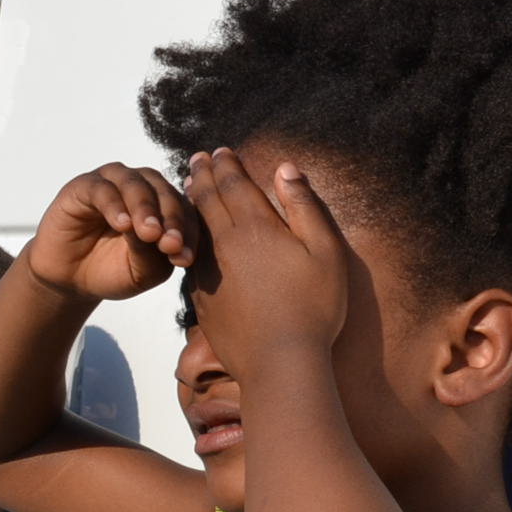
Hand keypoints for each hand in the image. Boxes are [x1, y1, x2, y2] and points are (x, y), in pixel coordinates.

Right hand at [24, 163, 197, 300]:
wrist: (68, 280)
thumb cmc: (110, 271)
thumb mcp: (141, 272)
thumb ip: (154, 253)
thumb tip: (158, 233)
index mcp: (163, 205)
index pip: (185, 211)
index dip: (188, 233)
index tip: (186, 259)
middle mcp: (141, 186)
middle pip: (163, 192)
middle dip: (170, 219)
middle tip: (171, 244)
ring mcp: (112, 182)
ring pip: (136, 184)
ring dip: (145, 208)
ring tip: (149, 233)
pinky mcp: (83, 186)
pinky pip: (103, 189)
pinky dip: (114, 205)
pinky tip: (122, 225)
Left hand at [182, 148, 349, 375]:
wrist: (279, 361)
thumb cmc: (313, 306)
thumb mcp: (325, 251)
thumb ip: (304, 205)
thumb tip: (285, 168)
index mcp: (254, 227)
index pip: (232, 184)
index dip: (225, 164)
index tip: (220, 150)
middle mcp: (224, 245)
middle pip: (205, 200)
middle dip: (200, 175)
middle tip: (196, 159)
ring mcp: (207, 272)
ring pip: (192, 228)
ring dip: (188, 203)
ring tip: (187, 188)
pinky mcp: (201, 298)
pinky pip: (189, 259)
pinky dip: (186, 239)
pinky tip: (189, 239)